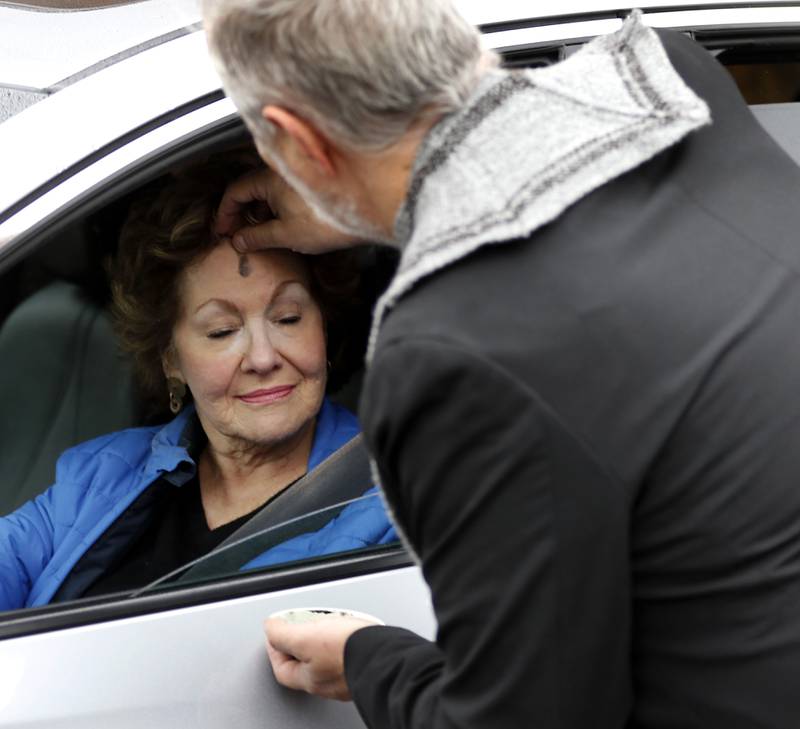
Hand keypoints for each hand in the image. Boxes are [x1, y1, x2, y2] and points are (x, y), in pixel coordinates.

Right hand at [215, 167, 360, 253]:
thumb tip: (239, 241)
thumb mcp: (286, 234)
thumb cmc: (328, 220)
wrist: (367, 210)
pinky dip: (278, 208)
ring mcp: (298, 176)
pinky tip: (283, 226)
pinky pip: (285, 193)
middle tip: (239, 235)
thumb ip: (257, 237)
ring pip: (269, 192)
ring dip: (261, 212)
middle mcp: (282, 171)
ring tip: (261, 235)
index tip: (224, 230)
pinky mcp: (312, 185)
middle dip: (243, 213)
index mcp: (269, 179)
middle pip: (251, 190)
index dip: (226, 212)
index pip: (235, 191)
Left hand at [264, 615, 375, 700]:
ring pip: (327, 658)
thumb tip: (270, 628)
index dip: (275, 647)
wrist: (386, 653)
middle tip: (302, 623)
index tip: (275, 630)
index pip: (281, 667)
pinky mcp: (365, 666)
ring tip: (328, 621)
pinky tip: (350, 629)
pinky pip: (347, 653)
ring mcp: (347, 676)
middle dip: (300, 642)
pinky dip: (344, 640)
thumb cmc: (348, 649)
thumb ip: (283, 634)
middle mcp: (327, 683)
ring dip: (324, 639)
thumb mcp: (305, 637)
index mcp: (309, 678)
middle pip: (304, 663)